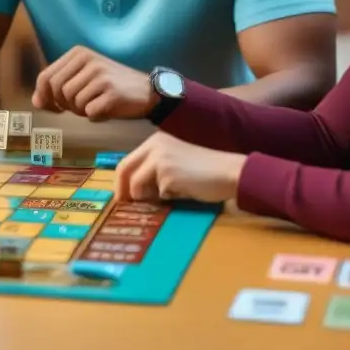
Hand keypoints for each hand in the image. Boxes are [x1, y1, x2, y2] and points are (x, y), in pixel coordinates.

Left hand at [32, 46, 156, 120]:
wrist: (147, 91)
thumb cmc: (110, 86)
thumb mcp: (82, 79)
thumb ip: (57, 87)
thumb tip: (36, 102)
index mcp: (78, 53)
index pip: (45, 77)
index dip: (44, 96)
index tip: (55, 106)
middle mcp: (88, 60)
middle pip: (56, 91)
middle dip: (63, 104)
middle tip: (78, 107)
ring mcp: (100, 76)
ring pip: (72, 102)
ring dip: (80, 111)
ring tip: (94, 106)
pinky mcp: (111, 93)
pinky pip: (89, 112)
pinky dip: (94, 117)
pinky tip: (105, 110)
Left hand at [116, 132, 245, 203]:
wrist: (228, 172)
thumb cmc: (204, 173)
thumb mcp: (173, 165)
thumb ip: (153, 172)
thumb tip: (132, 193)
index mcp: (154, 142)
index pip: (127, 162)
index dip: (121, 182)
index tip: (122, 199)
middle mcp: (154, 145)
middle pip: (124, 170)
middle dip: (123, 191)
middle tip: (125, 207)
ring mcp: (159, 158)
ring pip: (136, 185)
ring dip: (148, 197)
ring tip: (169, 197)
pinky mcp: (167, 172)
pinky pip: (156, 194)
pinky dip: (166, 199)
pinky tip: (183, 193)